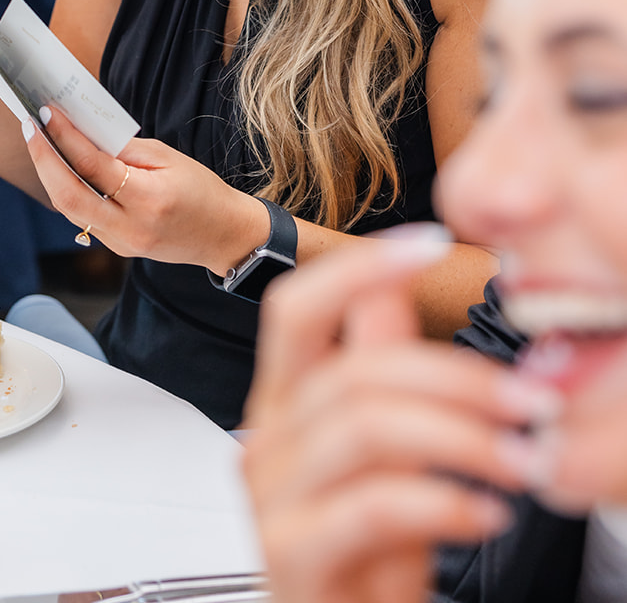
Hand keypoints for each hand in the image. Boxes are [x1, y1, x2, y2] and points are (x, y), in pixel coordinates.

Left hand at [22, 105, 269, 273]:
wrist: (223, 235)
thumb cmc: (201, 189)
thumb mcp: (169, 157)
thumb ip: (124, 149)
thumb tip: (84, 132)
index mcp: (149, 199)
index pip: (94, 166)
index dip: (66, 137)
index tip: (47, 113)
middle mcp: (130, 227)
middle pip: (69, 196)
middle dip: (43, 160)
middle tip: (29, 127)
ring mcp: (121, 243)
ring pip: (70, 209)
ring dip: (50, 174)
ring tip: (39, 141)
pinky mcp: (118, 248)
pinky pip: (83, 217)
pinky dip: (68, 189)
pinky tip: (60, 167)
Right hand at [241, 232, 557, 602]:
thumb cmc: (369, 558)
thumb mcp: (388, 456)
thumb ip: (383, 367)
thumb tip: (394, 281)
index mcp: (284, 401)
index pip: (296, 307)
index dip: (358, 267)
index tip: (433, 241)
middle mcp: (267, 439)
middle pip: (352, 369)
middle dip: (458, 376)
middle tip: (533, 400)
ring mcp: (272, 500)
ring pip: (366, 428)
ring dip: (465, 439)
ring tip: (526, 461)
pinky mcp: (291, 556)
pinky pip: (374, 506)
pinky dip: (443, 503)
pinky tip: (485, 514)